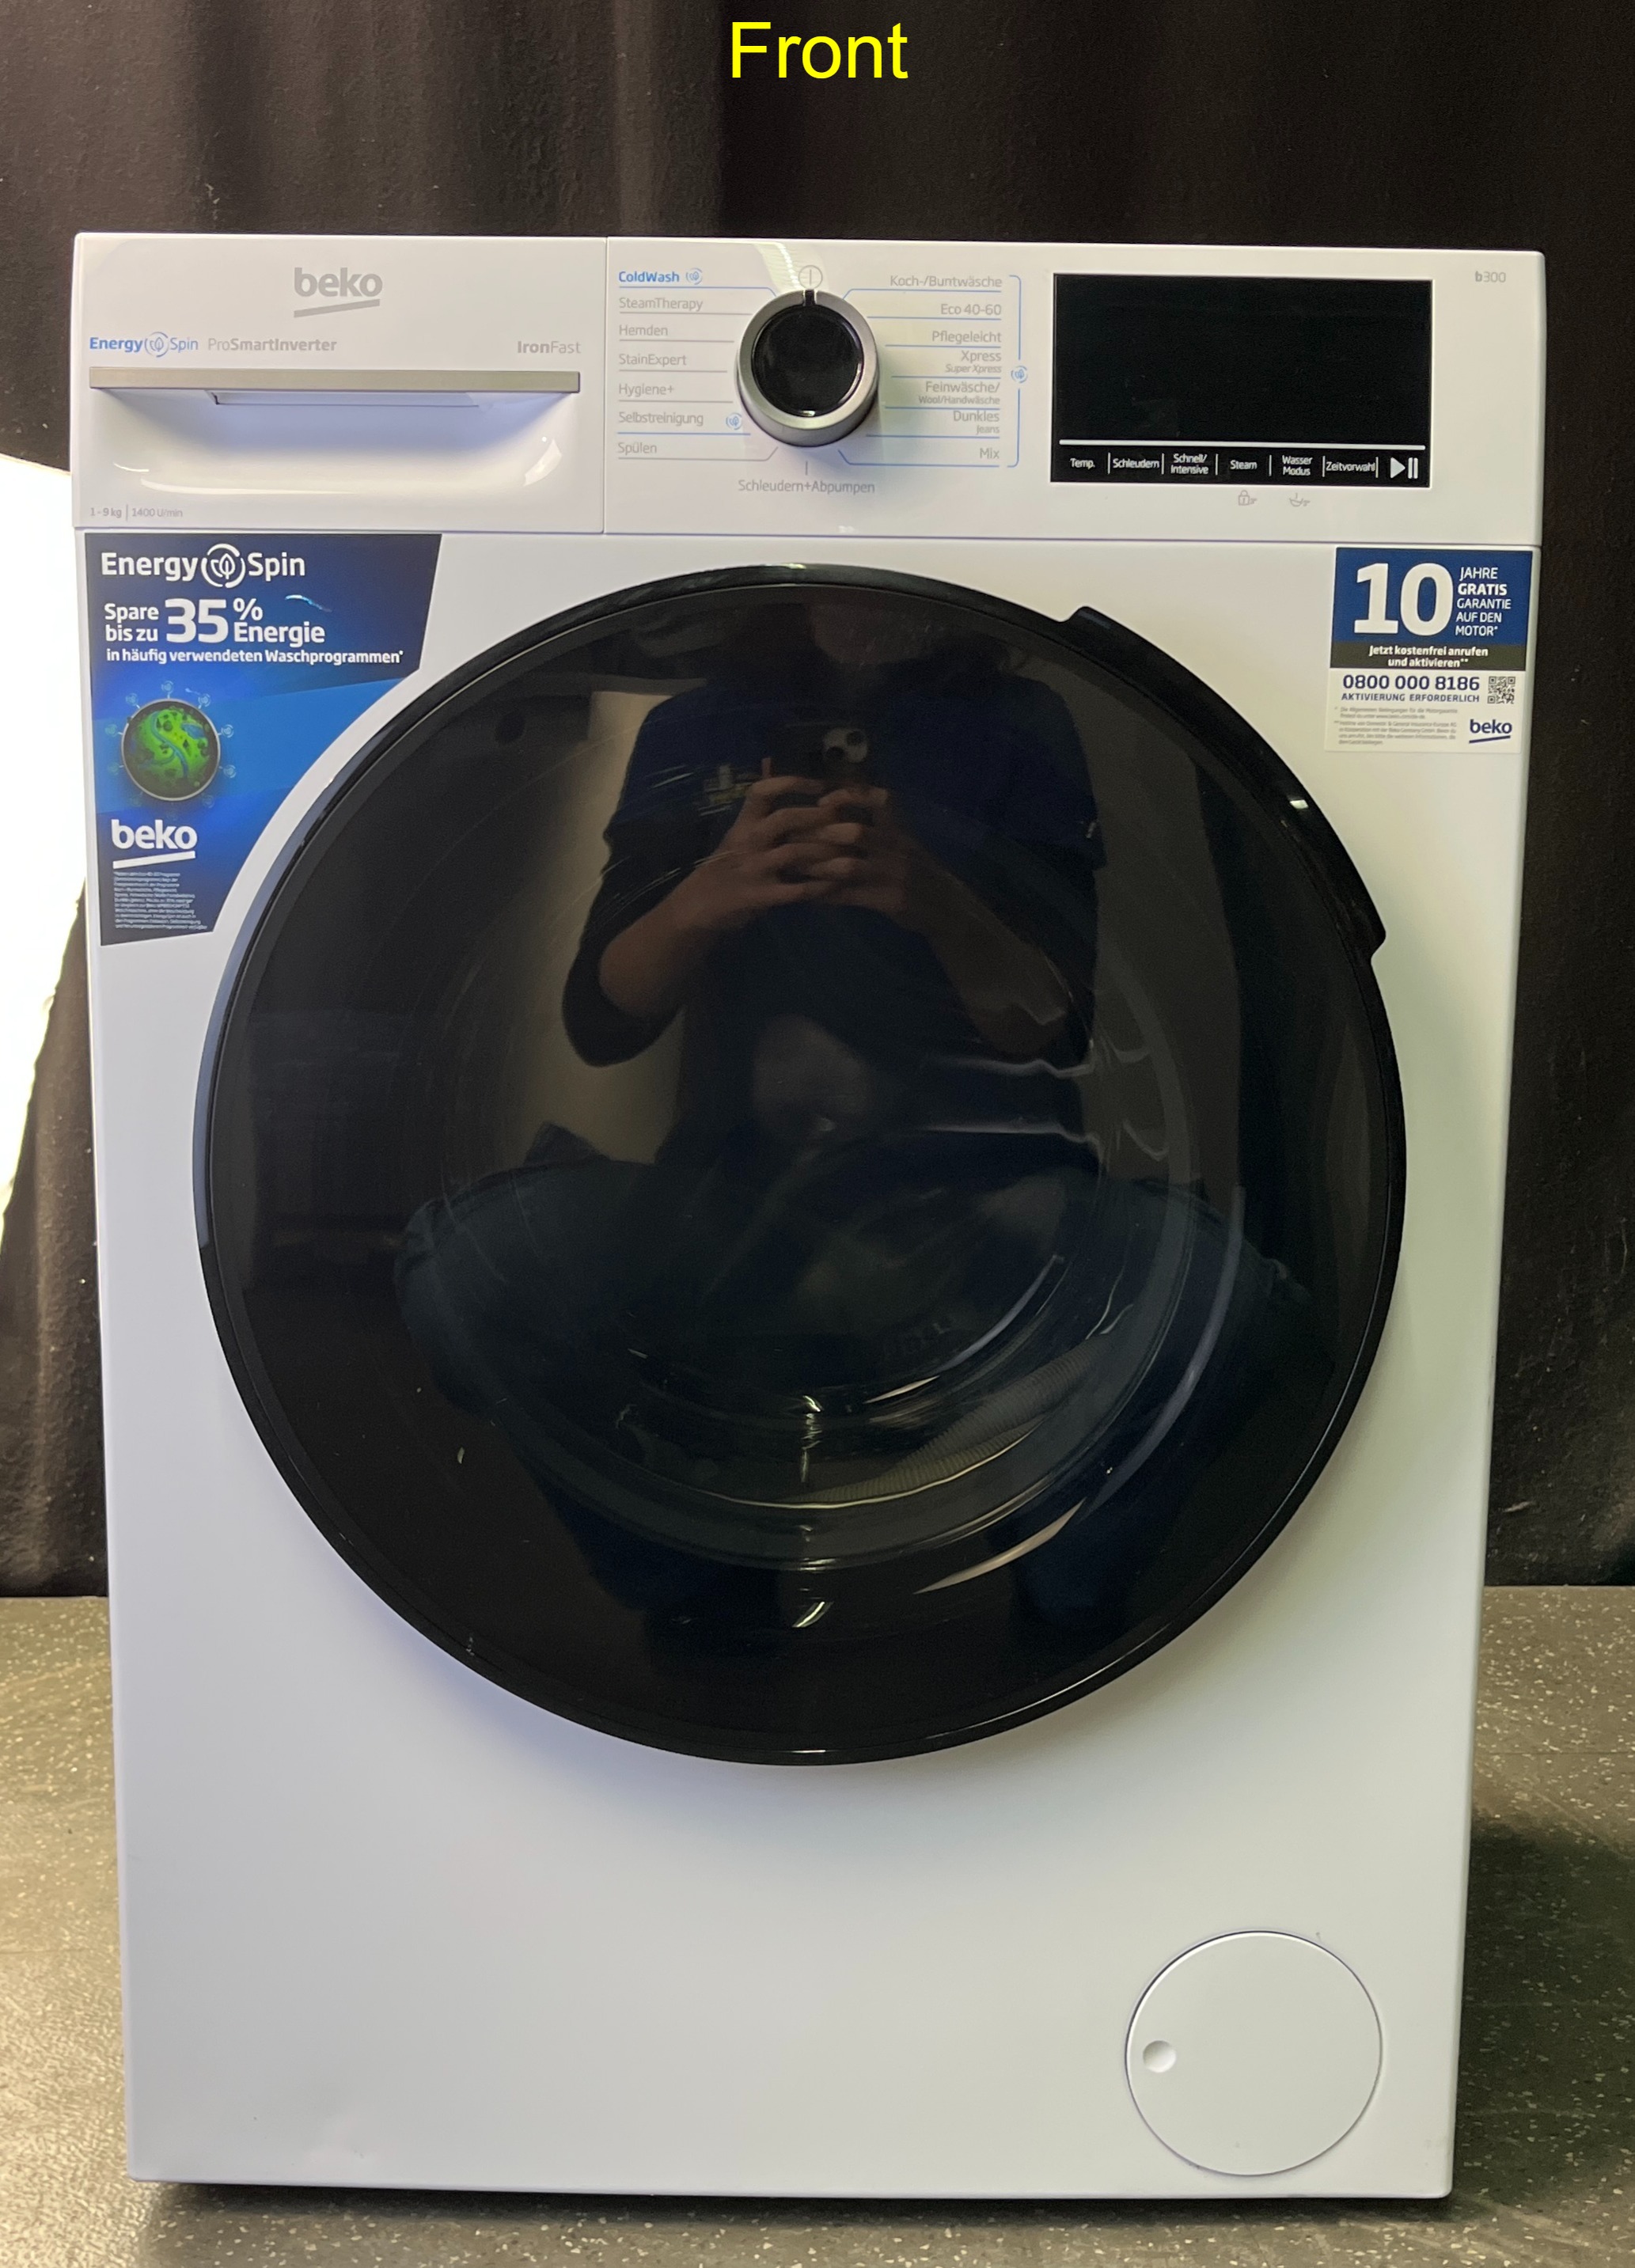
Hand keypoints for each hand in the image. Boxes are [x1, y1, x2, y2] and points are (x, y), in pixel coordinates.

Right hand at [666, 769, 869, 938]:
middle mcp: (748, 841)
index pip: (764, 790)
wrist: (701, 905)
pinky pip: (795, 890)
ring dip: (825, 851)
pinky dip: (819, 887)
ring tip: (849, 852)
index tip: (821, 785)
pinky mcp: (760, 896)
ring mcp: (754, 869)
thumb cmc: (728, 865)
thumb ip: (760, 805)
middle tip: (845, 819)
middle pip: (785, 818)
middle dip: (818, 816)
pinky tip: (838, 884)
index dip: (793, 783)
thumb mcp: (739, 832)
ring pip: (794, 853)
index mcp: (744, 823)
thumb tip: (770, 762)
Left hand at [808, 783, 939, 929]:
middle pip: (856, 832)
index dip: (848, 796)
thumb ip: (878, 828)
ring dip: (819, 865)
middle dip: (820, 834)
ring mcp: (894, 875)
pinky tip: (808, 895)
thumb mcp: (904, 845)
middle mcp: (898, 848)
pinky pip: (852, 897)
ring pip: (849, 866)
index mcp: (901, 830)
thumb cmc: (919, 872)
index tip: (822, 800)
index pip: (878, 800)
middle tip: (793, 836)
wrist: (947, 907)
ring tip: (795, 866)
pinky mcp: (890, 901)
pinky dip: (828, 895)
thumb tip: (836, 809)